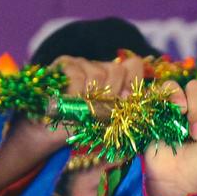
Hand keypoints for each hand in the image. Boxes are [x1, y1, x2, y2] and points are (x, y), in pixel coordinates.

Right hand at [7, 55, 147, 157]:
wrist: (44, 132)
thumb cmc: (77, 131)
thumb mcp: (107, 126)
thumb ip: (127, 113)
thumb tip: (152, 100)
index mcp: (114, 81)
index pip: (134, 66)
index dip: (133, 84)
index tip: (125, 103)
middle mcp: (99, 67)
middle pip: (118, 70)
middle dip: (110, 96)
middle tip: (96, 112)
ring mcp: (82, 63)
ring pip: (99, 72)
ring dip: (90, 97)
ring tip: (77, 110)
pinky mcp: (63, 63)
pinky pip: (78, 74)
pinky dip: (74, 94)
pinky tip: (66, 104)